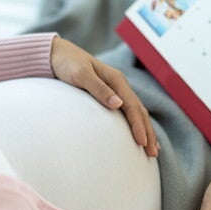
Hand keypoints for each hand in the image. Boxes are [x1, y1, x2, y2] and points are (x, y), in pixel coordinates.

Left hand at [50, 37, 158, 156]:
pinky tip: (139, 136)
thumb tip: (119, 104)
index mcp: (116, 80)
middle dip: (148, 132)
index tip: (142, 142)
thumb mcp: (81, 74)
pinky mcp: (109, 95)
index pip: (132, 106)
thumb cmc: (68, 64)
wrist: (57, 55)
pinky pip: (128, 112)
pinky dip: (136, 124)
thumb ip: (98, 88)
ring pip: (137, 112)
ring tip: (152, 150)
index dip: (138, 125)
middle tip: (153, 153)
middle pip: (139, 111)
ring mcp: (116, 90)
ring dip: (146, 130)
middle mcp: (119, 85)